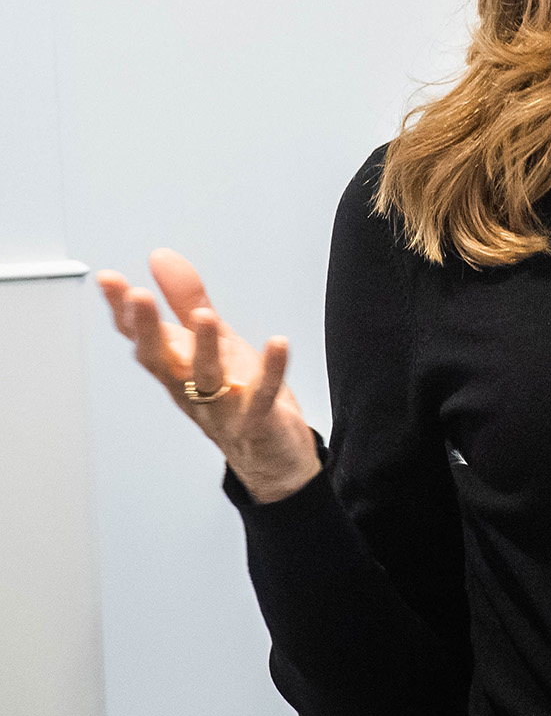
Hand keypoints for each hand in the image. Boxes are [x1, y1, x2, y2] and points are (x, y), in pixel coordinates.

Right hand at [97, 249, 321, 502]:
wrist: (271, 457)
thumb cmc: (237, 394)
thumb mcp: (212, 341)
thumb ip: (187, 301)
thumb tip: (160, 257)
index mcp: (178, 368)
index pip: (143, 338)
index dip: (123, 311)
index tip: (107, 279)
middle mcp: (192, 389)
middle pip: (162, 360)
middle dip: (148, 330)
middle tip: (138, 297)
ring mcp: (223, 408)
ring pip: (206, 378)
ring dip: (203, 348)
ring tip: (204, 316)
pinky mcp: (258, 421)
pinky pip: (263, 396)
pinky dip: (271, 371)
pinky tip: (279, 344)